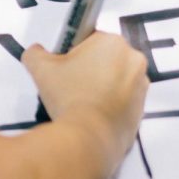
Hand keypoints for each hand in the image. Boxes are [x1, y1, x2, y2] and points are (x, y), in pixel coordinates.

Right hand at [21, 32, 148, 151]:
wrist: (88, 138)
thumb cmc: (68, 96)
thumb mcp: (41, 69)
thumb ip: (35, 53)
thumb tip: (35, 52)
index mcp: (113, 42)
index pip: (90, 40)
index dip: (74, 54)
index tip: (65, 69)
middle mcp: (134, 60)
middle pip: (105, 60)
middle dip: (89, 71)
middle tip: (70, 88)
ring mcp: (142, 86)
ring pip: (115, 81)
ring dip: (100, 88)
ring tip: (80, 105)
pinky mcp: (142, 109)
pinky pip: (122, 102)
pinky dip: (109, 106)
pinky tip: (92, 116)